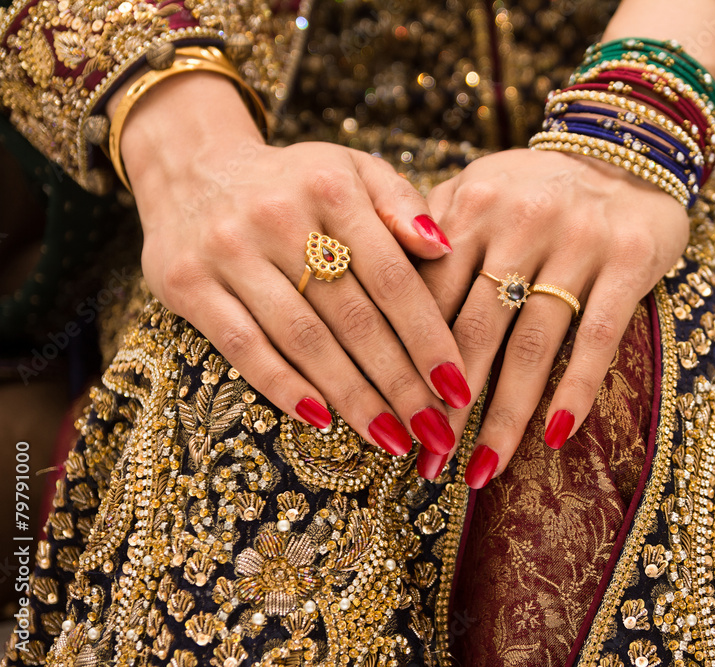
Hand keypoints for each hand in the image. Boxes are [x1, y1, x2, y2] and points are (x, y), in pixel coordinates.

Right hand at [119, 72, 470, 455]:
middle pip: (354, 317)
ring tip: (391, 437)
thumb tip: (444, 248)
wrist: (193, 165)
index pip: (393, 278)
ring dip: (352, 396)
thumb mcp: (353, 170)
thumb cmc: (295, 182)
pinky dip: (284, 386)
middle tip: (434, 431)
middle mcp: (280, 218)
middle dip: (400, 382)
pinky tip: (321, 420)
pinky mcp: (187, 283)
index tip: (458, 387)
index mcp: (332, 189)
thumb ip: (401, 204)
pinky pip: (243, 347)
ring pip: (303, 339)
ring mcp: (229, 251)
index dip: (429, 338)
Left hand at [416, 148, 687, 485]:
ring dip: (506, 415)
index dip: (408, 359)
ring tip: (481, 469)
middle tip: (427, 460)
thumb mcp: (478, 188)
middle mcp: (521, 220)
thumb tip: (373, 292)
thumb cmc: (536, 185)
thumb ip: (428, 231)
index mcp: (473, 203)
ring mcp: (578, 240)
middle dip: (448, 402)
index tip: (389, 413)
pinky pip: (598, 336)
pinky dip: (577, 387)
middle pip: (475, 328)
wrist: (628, 151)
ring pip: (533, 343)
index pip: (430, 294)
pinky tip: (556, 435)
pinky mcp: (630, 259)